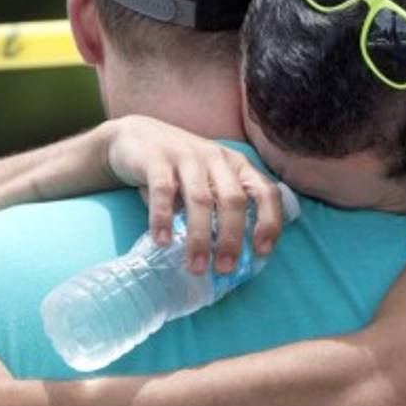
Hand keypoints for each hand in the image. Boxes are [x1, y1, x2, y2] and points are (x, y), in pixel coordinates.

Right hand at [103, 115, 284, 274]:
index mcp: (237, 165)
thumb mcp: (208, 182)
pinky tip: (162, 242)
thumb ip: (220, 209)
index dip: (269, 221)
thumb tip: (230, 256)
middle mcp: (217, 158)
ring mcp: (187, 156)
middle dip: (231, 237)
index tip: (262, 252)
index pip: (265, 191)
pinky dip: (163, 218)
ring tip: (196, 266)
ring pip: (200, 198)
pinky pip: (163, 190)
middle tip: (224, 268)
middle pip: (233, 199)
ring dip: (200, 236)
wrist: (135, 136)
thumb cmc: (179, 169)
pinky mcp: (156, 158)